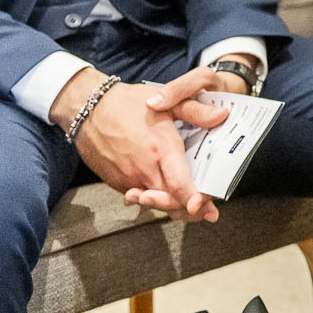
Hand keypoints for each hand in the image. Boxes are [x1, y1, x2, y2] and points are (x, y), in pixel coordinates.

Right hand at [50, 67, 225, 221]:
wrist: (89, 108)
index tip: (208, 210)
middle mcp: (144, 168)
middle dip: (189, 208)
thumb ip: (197, 111)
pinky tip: (162, 193)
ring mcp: (127, 178)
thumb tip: (222, 116)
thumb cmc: (129, 103)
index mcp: (161, 149)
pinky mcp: (115, 182)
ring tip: (187, 204)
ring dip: (170, 205)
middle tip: (205, 209)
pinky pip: (138, 197)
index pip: (180, 186)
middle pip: (170, 201)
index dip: (196, 203)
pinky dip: (152, 198)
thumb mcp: (168, 102)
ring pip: (154, 202)